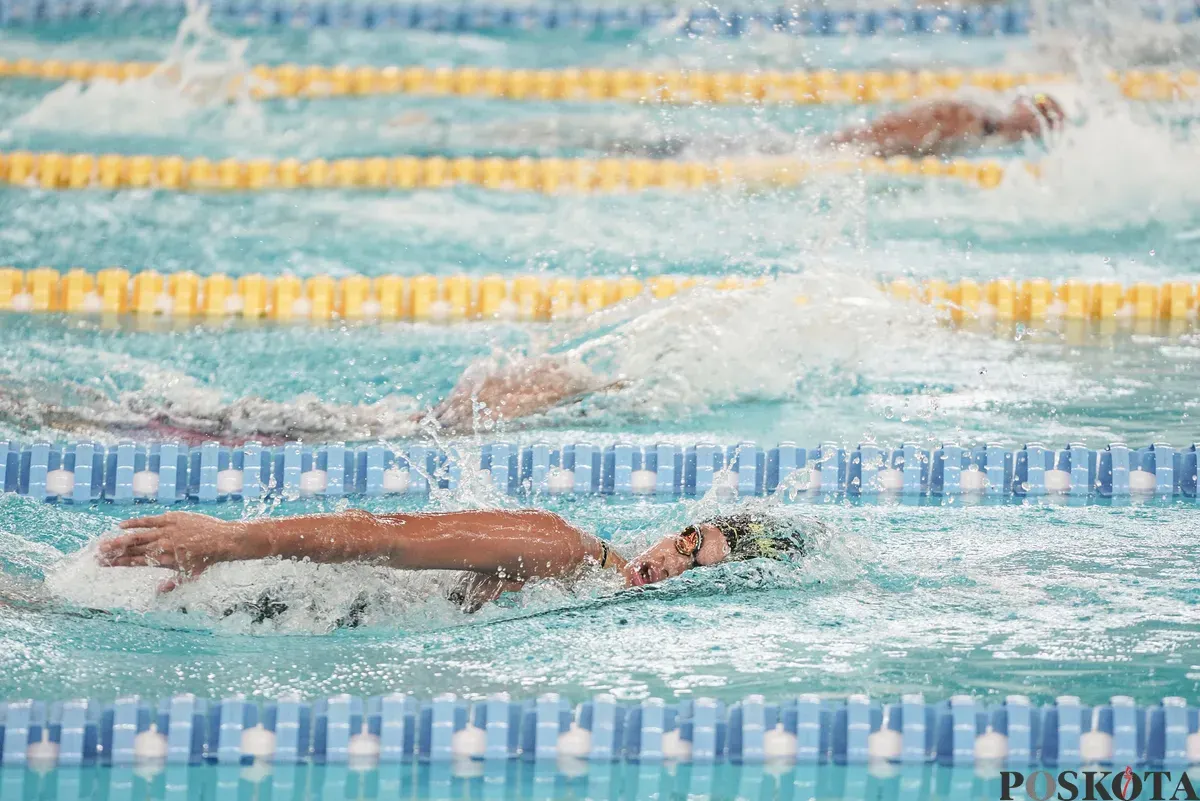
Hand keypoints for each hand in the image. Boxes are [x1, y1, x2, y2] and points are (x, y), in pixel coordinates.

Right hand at [97, 512, 242, 592]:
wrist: (222, 541)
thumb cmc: (207, 560)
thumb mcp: (190, 577)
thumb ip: (172, 584)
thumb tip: (159, 591)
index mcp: (163, 561)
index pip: (135, 563)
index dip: (118, 564)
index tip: (104, 564)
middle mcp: (161, 547)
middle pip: (131, 550)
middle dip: (112, 553)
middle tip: (96, 555)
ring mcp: (165, 532)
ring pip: (136, 536)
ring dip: (118, 540)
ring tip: (103, 544)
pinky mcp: (171, 519)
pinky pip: (148, 520)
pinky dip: (134, 523)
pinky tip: (121, 526)